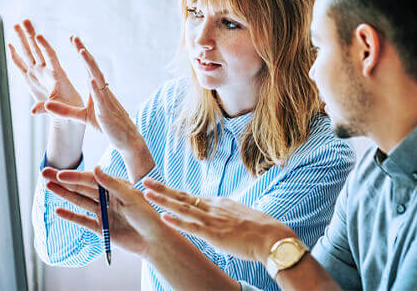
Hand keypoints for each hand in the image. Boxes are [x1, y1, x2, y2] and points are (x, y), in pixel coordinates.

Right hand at [9, 19, 83, 117]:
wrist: (70, 110)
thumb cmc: (70, 107)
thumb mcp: (62, 109)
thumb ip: (48, 108)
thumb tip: (33, 111)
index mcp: (58, 75)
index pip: (51, 57)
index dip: (45, 47)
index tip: (39, 36)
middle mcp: (47, 70)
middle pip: (38, 49)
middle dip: (31, 35)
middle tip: (25, 20)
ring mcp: (39, 73)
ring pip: (29, 53)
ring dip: (22, 39)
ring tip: (16, 24)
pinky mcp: (33, 78)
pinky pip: (22, 64)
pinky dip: (15, 55)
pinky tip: (10, 45)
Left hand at [43, 36, 142, 154]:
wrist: (125, 139)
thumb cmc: (107, 126)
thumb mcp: (82, 117)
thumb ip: (64, 110)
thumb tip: (46, 104)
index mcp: (97, 90)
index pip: (88, 68)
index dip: (81, 54)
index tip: (73, 40)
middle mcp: (102, 91)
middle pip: (93, 68)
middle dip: (83, 52)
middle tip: (74, 37)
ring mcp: (106, 100)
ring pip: (98, 78)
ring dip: (90, 65)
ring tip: (81, 51)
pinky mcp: (106, 112)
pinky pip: (101, 98)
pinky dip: (96, 88)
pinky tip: (91, 79)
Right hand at [43, 166, 165, 257]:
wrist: (154, 240)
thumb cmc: (147, 215)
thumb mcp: (131, 198)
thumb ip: (112, 184)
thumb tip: (95, 168)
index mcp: (116, 187)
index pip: (91, 179)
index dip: (75, 176)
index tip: (60, 174)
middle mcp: (108, 197)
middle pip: (81, 187)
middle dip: (63, 180)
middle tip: (44, 173)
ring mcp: (103, 212)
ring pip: (80, 201)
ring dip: (64, 194)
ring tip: (48, 186)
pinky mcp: (102, 228)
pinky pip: (83, 220)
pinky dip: (71, 216)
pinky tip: (59, 210)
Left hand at [143, 178, 296, 263]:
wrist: (271, 236)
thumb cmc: (258, 228)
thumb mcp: (237, 216)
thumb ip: (224, 215)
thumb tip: (217, 220)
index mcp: (217, 203)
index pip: (190, 197)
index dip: (173, 193)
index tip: (159, 188)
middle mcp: (212, 207)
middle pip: (182, 196)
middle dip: (162, 189)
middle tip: (145, 181)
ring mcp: (212, 219)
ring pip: (182, 208)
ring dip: (163, 200)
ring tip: (146, 194)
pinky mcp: (214, 234)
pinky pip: (192, 227)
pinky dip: (176, 222)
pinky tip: (164, 217)